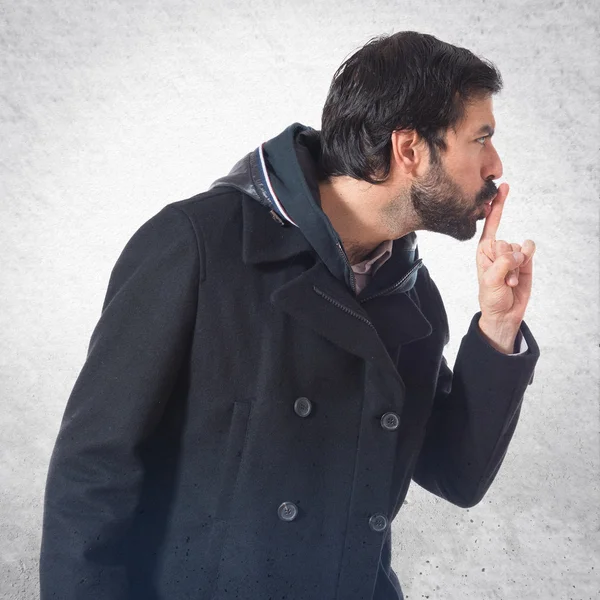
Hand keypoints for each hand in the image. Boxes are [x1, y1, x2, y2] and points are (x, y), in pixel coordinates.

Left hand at [476, 182, 535, 329]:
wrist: (505, 312)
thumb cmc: (491, 296)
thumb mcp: (490, 281)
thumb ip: (502, 263)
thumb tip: (517, 252)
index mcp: (483, 250)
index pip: (490, 224)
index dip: (496, 206)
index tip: (502, 187)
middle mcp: (497, 249)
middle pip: (505, 242)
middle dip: (506, 261)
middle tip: (502, 277)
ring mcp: (512, 254)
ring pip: (519, 247)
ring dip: (516, 266)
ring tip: (509, 280)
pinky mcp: (526, 259)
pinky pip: (530, 248)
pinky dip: (528, 258)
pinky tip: (520, 271)